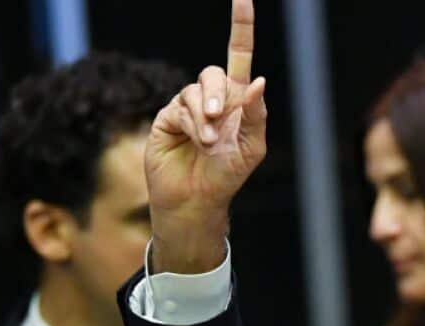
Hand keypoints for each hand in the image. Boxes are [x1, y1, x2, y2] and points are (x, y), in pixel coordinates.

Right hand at [145, 0, 267, 272]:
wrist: (198, 200)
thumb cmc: (228, 176)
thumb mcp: (252, 147)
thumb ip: (256, 114)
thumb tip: (257, 80)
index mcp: (237, 101)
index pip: (239, 55)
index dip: (241, 26)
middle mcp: (212, 99)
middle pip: (214, 74)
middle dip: (219, 95)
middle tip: (219, 121)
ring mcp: (187, 107)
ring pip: (196, 92)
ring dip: (205, 117)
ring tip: (207, 143)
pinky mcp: (167, 118)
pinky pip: (180, 107)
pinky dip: (191, 122)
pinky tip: (196, 141)